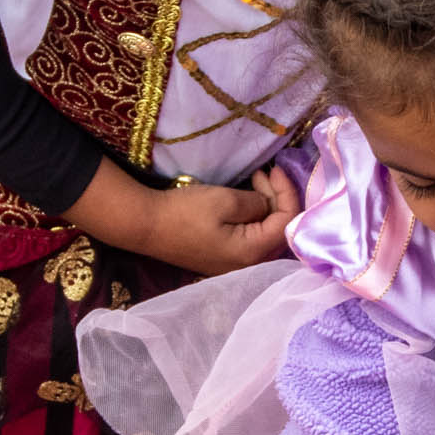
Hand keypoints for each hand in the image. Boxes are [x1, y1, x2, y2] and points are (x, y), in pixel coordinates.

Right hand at [68, 160, 301, 275]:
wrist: (146, 225)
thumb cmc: (185, 212)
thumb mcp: (225, 200)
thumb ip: (257, 203)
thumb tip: (269, 205)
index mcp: (252, 253)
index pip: (287, 222)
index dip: (288, 193)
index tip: (275, 169)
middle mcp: (249, 265)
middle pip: (280, 230)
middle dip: (279, 199)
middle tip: (264, 173)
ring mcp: (236, 264)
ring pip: (267, 234)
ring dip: (268, 206)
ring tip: (257, 181)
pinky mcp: (225, 258)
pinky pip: (252, 238)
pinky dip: (255, 217)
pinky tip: (248, 200)